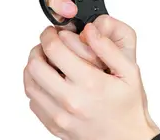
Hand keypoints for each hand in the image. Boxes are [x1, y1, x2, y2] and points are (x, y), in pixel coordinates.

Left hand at [23, 0, 159, 139]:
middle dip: (38, 48)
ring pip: (29, 84)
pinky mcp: (53, 125)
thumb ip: (109, 49)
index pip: (55, 50)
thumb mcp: (130, 72)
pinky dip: (36, 86)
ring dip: (33, 67)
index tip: (54, 31)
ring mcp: (59, 115)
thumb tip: (91, 30)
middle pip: (35, 65)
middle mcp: (70, 100)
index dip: (50, 35)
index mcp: (90, 83)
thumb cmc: (129, 107)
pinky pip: (33, 102)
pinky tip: (49, 81)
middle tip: (47, 43)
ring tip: (46, 60)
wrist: (127, 138)